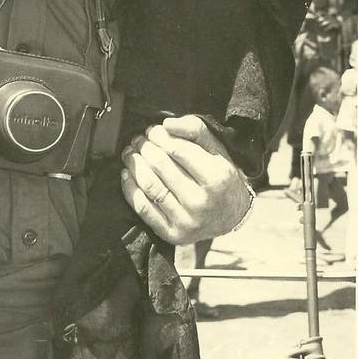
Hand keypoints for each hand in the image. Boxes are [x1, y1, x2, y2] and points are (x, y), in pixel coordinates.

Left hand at [120, 115, 252, 243]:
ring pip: (149, 186)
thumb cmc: (219, 176)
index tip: (152, 130)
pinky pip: (142, 208)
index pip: (177, 149)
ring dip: (133, 164)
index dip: (159, 136)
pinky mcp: (172, 234)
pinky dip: (129, 188)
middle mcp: (202, 202)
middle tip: (138, 139)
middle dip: (144, 147)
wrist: (231, 215)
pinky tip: (126, 174)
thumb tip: (166, 124)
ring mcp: (186, 221)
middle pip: (160, 166)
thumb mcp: (216, 149)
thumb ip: (194, 130)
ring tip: (130, 153)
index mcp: (216, 178)